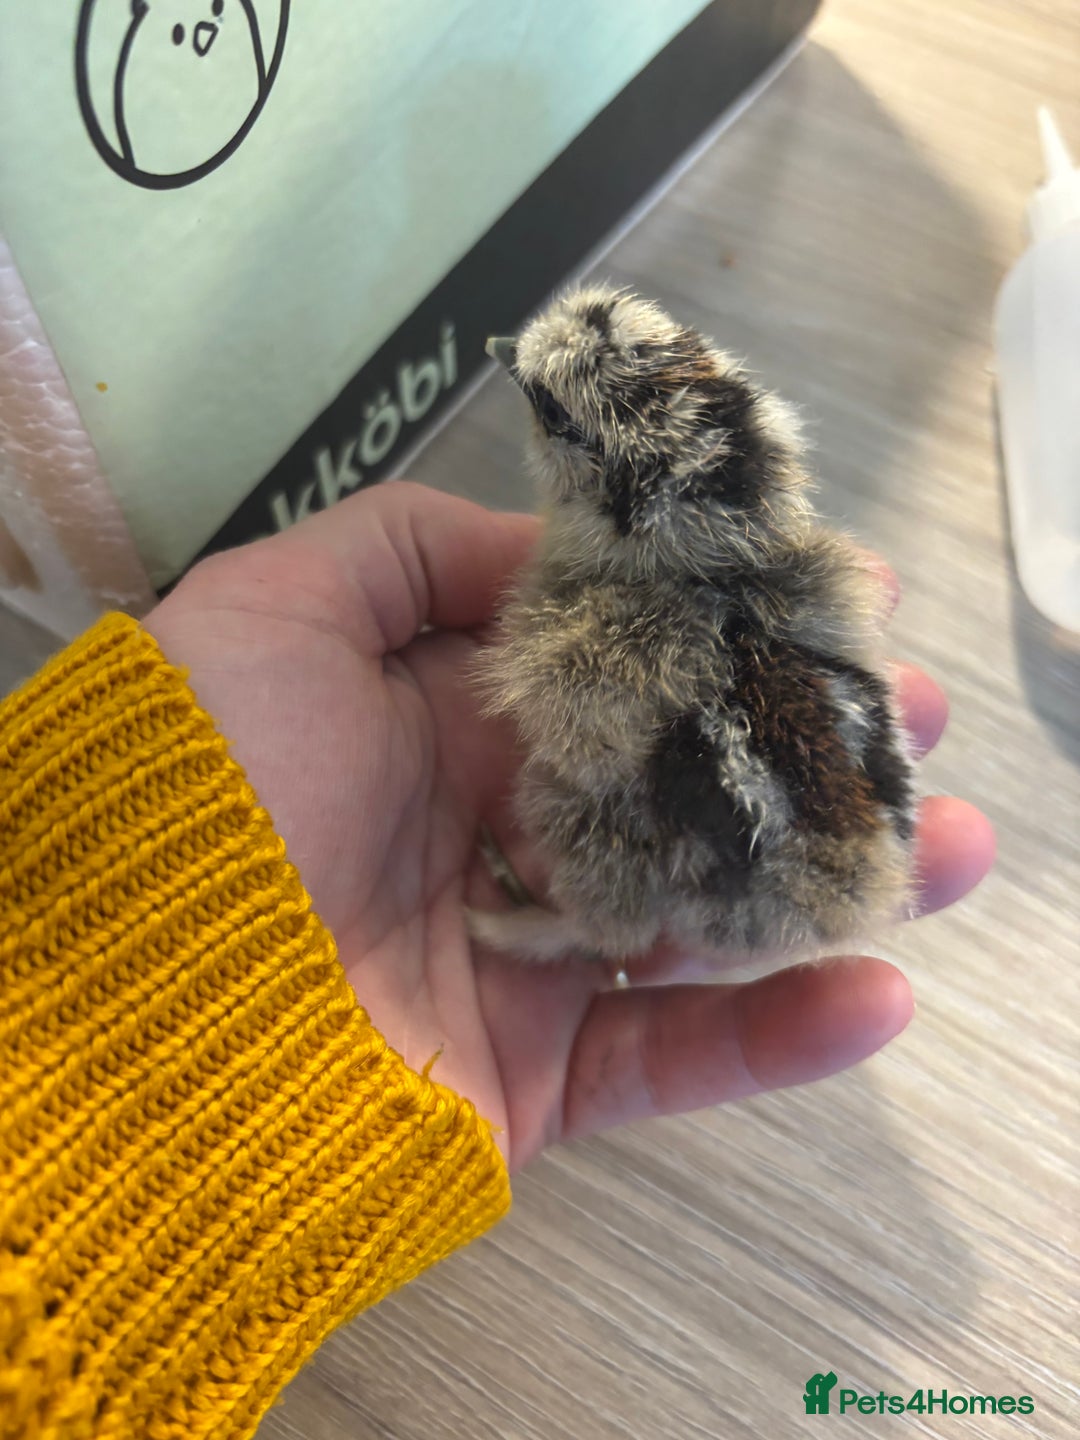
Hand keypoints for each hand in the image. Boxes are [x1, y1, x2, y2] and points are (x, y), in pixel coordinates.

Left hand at [146, 481, 993, 1170]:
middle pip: (681, 779)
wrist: (130, 1015)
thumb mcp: (276, 608)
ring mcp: (524, 956)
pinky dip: (775, 1035)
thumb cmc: (209, 791)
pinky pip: (670, 1060)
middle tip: (912, 710)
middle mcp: (495, 829)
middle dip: (801, 738)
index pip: (619, 662)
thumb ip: (414, 549)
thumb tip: (556, 552)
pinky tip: (879, 991)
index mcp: (447, 718)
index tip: (832, 585)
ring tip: (950, 844)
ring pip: (705, 913)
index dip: (722, 621)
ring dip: (830, 877)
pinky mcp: (534, 1079)